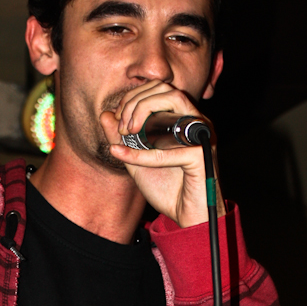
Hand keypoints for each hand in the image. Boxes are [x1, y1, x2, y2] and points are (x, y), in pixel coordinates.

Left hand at [100, 80, 223, 226]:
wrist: (185, 217)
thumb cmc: (167, 189)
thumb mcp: (136, 161)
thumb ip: (122, 139)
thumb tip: (105, 114)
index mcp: (182, 119)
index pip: (159, 89)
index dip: (133, 97)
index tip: (116, 118)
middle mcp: (194, 122)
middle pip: (166, 88)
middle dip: (136, 101)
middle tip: (121, 126)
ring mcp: (200, 135)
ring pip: (174, 100)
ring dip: (143, 111)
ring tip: (127, 131)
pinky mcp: (201, 154)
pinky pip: (168, 148)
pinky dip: (142, 153)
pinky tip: (126, 156)